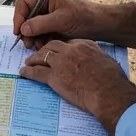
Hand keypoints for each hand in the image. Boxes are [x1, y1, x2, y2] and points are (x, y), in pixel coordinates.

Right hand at [12, 0, 96, 48]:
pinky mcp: (50, 25)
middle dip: (26, 30)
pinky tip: (43, 46)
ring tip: (37, 47)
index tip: (18, 32)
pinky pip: (38, 32)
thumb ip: (41, 24)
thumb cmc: (82, 17)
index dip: (18, 17)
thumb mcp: (61, 20)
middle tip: (28, 44)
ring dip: (32, 37)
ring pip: (31, 26)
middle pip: (25, 16)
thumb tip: (23, 29)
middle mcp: (43, 3)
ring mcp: (46, 14)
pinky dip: (39, 40)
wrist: (99, 26)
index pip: (23, 3)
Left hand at [19, 39, 135, 134]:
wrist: (108, 93)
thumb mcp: (105, 60)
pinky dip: (28, 71)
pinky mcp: (54, 77)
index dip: (58, 47)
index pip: (66, 42)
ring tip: (29, 62)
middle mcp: (69, 50)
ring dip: (33, 59)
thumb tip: (93, 60)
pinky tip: (23, 72)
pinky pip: (36, 72)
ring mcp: (60, 63)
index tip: (55, 51)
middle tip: (38, 54)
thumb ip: (95, 56)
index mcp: (83, 45)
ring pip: (41, 56)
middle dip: (43, 49)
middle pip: (51, 46)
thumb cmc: (112, 80)